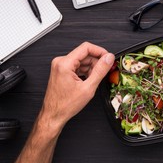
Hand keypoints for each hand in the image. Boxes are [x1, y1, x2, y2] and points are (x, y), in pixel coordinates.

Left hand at [14, 42, 113, 162]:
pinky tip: (88, 80)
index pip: (86, 47)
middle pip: (85, 54)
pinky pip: (77, 66)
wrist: (54, 115)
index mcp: (65, 63)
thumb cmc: (65, 105)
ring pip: (82, 60)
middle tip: (104, 71)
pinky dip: (85, 72)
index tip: (108, 57)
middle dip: (96, 62)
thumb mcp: (88, 88)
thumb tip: (108, 58)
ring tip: (94, 80)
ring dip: (91, 68)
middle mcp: (61, 62)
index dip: (100, 51)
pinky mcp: (62, 71)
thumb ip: (100, 71)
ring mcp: (60, 66)